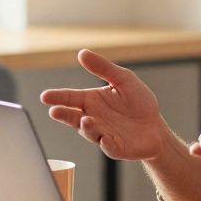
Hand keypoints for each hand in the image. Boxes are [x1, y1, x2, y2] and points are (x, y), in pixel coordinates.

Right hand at [40, 49, 167, 160]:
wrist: (155, 126)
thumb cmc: (137, 102)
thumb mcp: (122, 79)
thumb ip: (103, 68)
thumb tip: (82, 52)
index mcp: (91, 101)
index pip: (70, 98)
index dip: (58, 97)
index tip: (45, 96)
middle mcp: (92, 118)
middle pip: (73, 117)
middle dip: (63, 114)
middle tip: (54, 111)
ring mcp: (102, 134)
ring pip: (89, 132)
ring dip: (87, 127)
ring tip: (86, 120)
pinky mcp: (115, 148)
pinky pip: (108, 146)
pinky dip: (106, 143)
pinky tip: (105, 139)